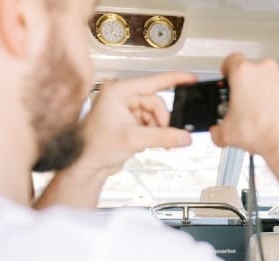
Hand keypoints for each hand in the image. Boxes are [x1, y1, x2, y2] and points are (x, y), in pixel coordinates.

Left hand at [78, 72, 195, 176]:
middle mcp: (121, 96)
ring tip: (150, 142)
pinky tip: (146, 142)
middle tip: (162, 136)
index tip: (191, 78)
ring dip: (157, 128)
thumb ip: (163, 137)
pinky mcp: (128, 120)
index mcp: (118, 91)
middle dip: (161, 120)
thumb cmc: (96, 146)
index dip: (174, 80)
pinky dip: (153, 132)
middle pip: (155, 102)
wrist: (87, 164)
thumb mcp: (134, 140)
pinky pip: (150, 121)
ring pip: (154, 113)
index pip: (152, 82)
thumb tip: (185, 137)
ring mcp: (124, 108)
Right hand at [209, 54, 278, 164]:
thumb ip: (217, 129)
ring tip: (263, 114)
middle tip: (245, 104)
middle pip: (253, 71)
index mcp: (245, 73)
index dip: (227, 69)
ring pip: (272, 81)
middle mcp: (267, 71)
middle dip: (248, 86)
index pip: (231, 60)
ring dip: (267, 93)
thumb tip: (217, 133)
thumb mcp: (226, 134)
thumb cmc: (263, 133)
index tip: (228, 78)